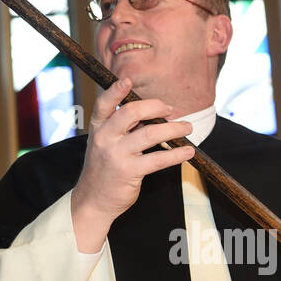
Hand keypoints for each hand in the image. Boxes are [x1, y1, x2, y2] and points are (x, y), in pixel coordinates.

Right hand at [69, 79, 195, 251]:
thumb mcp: (104, 143)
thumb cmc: (103, 168)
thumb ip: (122, 127)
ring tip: (187, 128)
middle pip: (131, 112)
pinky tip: (188, 151)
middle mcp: (104, 138)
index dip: (116, 90)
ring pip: (150, 134)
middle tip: (171, 109)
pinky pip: (158, 159)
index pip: (104, 103)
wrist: (93, 200)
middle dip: (156, 107)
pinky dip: (177, 154)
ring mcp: (116, 155)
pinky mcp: (129, 172)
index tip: (127, 80)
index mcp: (97, 127)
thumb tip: (152, 113)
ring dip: (173, 129)